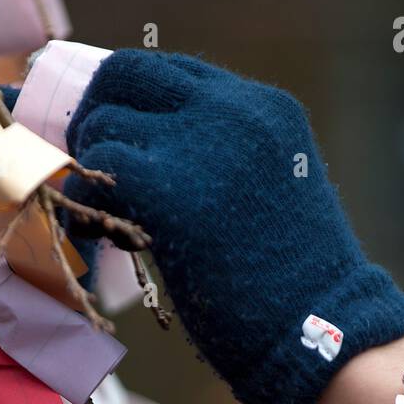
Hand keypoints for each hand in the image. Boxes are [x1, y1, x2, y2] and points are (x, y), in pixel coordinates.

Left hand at [66, 50, 403, 403]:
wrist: (321, 331)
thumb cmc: (293, 290)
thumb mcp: (269, 195)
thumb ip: (222, 160)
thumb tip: (146, 159)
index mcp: (265, 108)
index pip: (173, 73)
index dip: (129, 100)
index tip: (109, 135)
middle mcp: (234, 108)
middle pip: (125, 74)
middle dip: (92, 115)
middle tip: (85, 168)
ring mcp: (201, 141)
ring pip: (102, 122)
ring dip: (87, 168)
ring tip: (101, 215)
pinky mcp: (170, 186)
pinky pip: (96, 170)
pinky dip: (82, 203)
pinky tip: (96, 236)